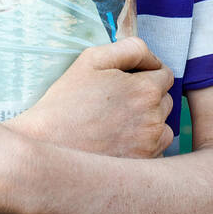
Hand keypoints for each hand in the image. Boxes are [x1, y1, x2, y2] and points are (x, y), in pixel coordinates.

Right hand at [12, 36, 173, 158]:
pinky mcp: (142, 165)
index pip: (165, 75)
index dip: (146, 74)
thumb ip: (129, 48)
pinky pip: (156, 150)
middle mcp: (154, 118)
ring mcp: (150, 145)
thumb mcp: (91, 60)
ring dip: (150, 122)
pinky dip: (144, 145)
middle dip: (148, 97)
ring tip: (118, 124)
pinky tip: (119, 143)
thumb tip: (152, 57)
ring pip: (163, 126)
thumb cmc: (66, 101)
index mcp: (145, 89)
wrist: (47, 145)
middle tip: (117, 103)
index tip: (127, 82)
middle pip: (166, 100)